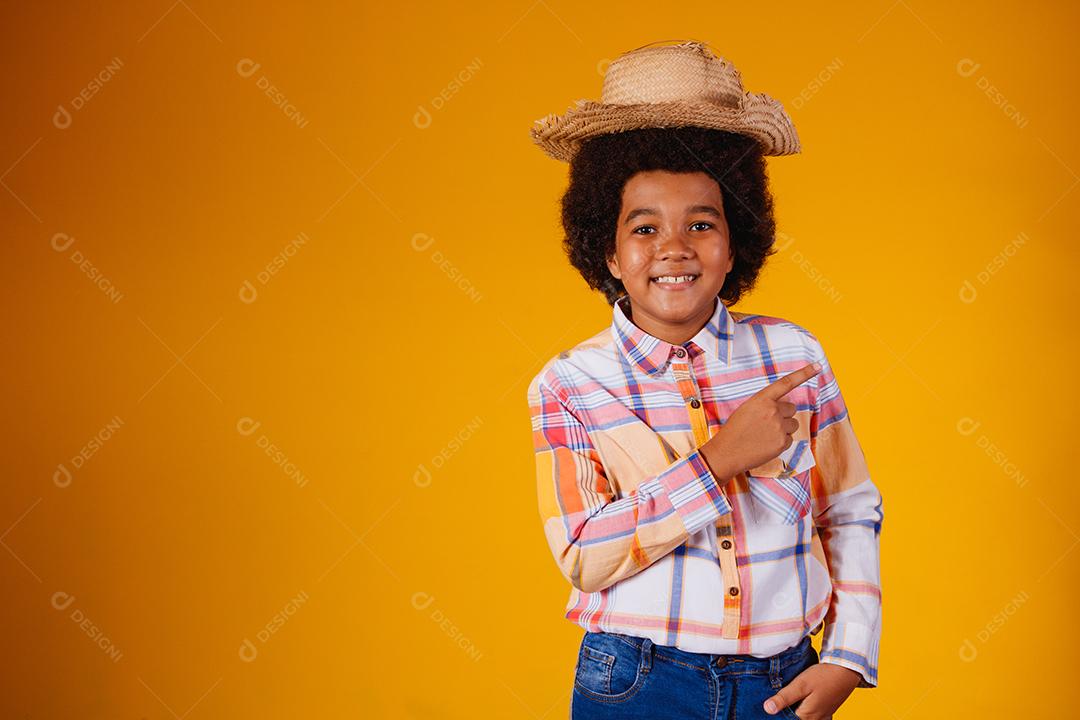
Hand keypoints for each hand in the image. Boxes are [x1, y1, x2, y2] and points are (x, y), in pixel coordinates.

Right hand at [700, 362, 820, 478]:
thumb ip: (766, 404)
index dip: (804, 373)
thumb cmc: (735, 430)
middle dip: (784, 415)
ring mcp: (778, 427)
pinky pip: (789, 440)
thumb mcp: (747, 409)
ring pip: (793, 424)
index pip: (786, 383)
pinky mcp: (781, 443)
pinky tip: (765, 445)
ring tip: (765, 435)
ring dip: (784, 429)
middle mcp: (772, 410)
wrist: (726, 452)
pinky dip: (780, 443)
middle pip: (792, 408)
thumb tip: (783, 408)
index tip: (818, 366)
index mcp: (762, 399)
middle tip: (767, 424)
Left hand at [763, 662, 862, 718]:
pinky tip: (799, 701)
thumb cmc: (823, 676)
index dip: (776, 714)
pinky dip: (803, 710)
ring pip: (803, 718)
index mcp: (806, 716)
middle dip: (785, 712)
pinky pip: (812, 715)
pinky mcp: (826, 710)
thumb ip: (784, 698)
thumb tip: (767, 709)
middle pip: (795, 719)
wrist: (846, 670)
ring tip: (785, 700)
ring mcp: (822, 716)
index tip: (767, 707)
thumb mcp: (800, 684)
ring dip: (794, 711)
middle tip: (775, 702)